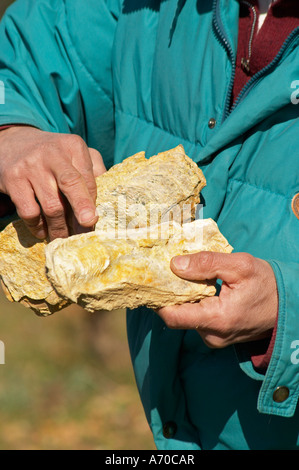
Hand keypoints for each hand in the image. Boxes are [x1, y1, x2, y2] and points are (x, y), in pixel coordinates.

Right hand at [0, 126, 105, 239]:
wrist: (14, 142)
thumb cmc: (54, 155)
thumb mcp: (75, 152)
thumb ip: (94, 170)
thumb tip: (109, 198)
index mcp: (73, 146)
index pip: (88, 178)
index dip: (92, 202)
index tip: (95, 220)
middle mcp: (52, 154)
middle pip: (71, 185)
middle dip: (82, 208)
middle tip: (87, 228)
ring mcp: (30, 166)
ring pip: (51, 206)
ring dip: (60, 228)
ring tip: (65, 238)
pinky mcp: (13, 180)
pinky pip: (29, 211)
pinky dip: (37, 226)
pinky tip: (43, 231)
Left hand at [157, 252, 277, 347]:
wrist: (288, 308)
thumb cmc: (267, 285)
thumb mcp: (240, 266)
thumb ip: (207, 264)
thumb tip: (175, 264)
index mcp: (217, 319)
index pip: (172, 316)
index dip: (158, 298)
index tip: (151, 279)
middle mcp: (212, 335)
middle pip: (176, 316)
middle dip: (169, 294)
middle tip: (164, 271)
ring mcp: (214, 338)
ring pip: (186, 317)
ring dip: (182, 297)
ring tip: (183, 275)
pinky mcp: (216, 336)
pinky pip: (196, 319)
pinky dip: (192, 303)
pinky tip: (196, 287)